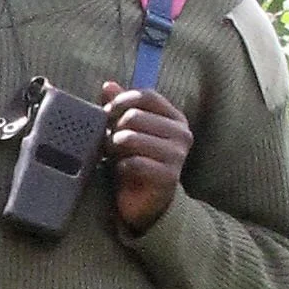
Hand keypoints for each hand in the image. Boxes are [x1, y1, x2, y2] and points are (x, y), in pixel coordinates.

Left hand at [100, 81, 191, 229]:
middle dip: (114, 129)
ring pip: (131, 138)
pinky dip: (121, 167)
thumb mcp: (129, 130)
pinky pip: (133, 162)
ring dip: (114, 147)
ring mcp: (178, 156)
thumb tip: (108, 85)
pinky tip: (123, 171)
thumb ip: (121, 107)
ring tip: (113, 155)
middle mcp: (182, 134)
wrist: (147, 202)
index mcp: (175, 118)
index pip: (146, 96)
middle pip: (134, 117)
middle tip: (109, 142)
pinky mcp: (169, 177)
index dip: (121, 101)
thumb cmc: (137, 159)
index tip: (106, 113)